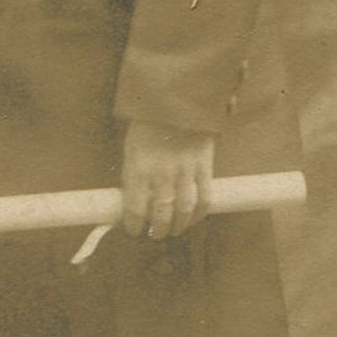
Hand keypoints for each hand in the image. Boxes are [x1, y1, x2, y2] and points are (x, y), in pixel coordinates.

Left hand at [121, 121, 213, 240]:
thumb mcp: (131, 148)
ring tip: (174, 231)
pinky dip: (199, 214)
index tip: (133, 231)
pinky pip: (204, 198)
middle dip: (157, 230)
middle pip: (160, 214)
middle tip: (155, 235)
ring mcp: (184, 171)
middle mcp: (161, 174)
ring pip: (183, 211)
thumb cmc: (148, 124)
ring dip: (178, 226)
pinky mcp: (203, 167)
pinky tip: (194, 219)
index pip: (134, 208)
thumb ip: (133, 174)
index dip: (134, 226)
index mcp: (138, 168)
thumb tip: (132, 201)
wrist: (176, 100)